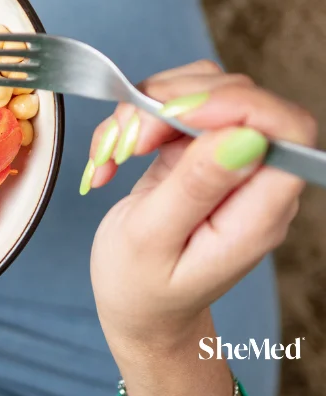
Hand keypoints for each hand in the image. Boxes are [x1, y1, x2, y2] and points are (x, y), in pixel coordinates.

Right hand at [86, 60, 316, 395]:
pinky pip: (173, 105)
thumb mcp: (153, 241)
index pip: (284, 126)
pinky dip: (135, 117)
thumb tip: (241, 136)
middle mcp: (251, 178)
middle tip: (126, 143)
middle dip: (171, 103)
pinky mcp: (198, 149)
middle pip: (237, 96)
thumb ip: (195, 187)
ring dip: (146, 108)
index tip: (172, 115)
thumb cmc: (142, 287)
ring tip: (112, 151)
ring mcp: (225, 160)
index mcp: (258, 211)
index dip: (236, 104)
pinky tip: (113, 152)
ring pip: (202, 90)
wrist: (136, 306)